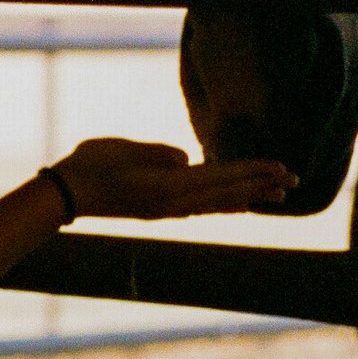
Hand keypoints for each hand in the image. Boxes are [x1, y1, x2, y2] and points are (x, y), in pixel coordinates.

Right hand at [50, 137, 292, 220]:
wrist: (62, 196)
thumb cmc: (88, 165)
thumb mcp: (124, 149)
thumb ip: (160, 153)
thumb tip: (186, 160)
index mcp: (168, 186)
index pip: (222, 176)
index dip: (253, 171)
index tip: (282, 168)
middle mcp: (173, 203)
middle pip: (227, 193)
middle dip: (262, 186)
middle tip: (295, 182)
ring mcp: (167, 210)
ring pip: (217, 204)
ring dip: (247, 197)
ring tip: (275, 197)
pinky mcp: (158, 210)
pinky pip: (202, 208)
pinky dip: (224, 204)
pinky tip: (235, 206)